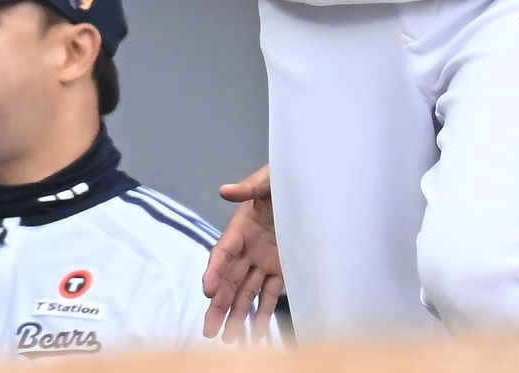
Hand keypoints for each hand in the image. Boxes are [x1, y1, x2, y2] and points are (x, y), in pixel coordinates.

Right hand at [202, 164, 282, 341]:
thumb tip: (225, 190)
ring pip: (246, 291)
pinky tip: (257, 332)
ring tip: (228, 339)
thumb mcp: (269, 180)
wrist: (311, 187)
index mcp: (241, 226)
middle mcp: (248, 248)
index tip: (207, 290)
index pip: (224, 251)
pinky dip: (263, 312)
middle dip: (218, 304)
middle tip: (208, 329)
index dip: (214, 270)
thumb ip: (249, 188)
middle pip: (229, 279)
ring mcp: (263, 260)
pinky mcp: (280, 268)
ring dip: (236, 314)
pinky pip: (269, 293)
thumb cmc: (285, 180)